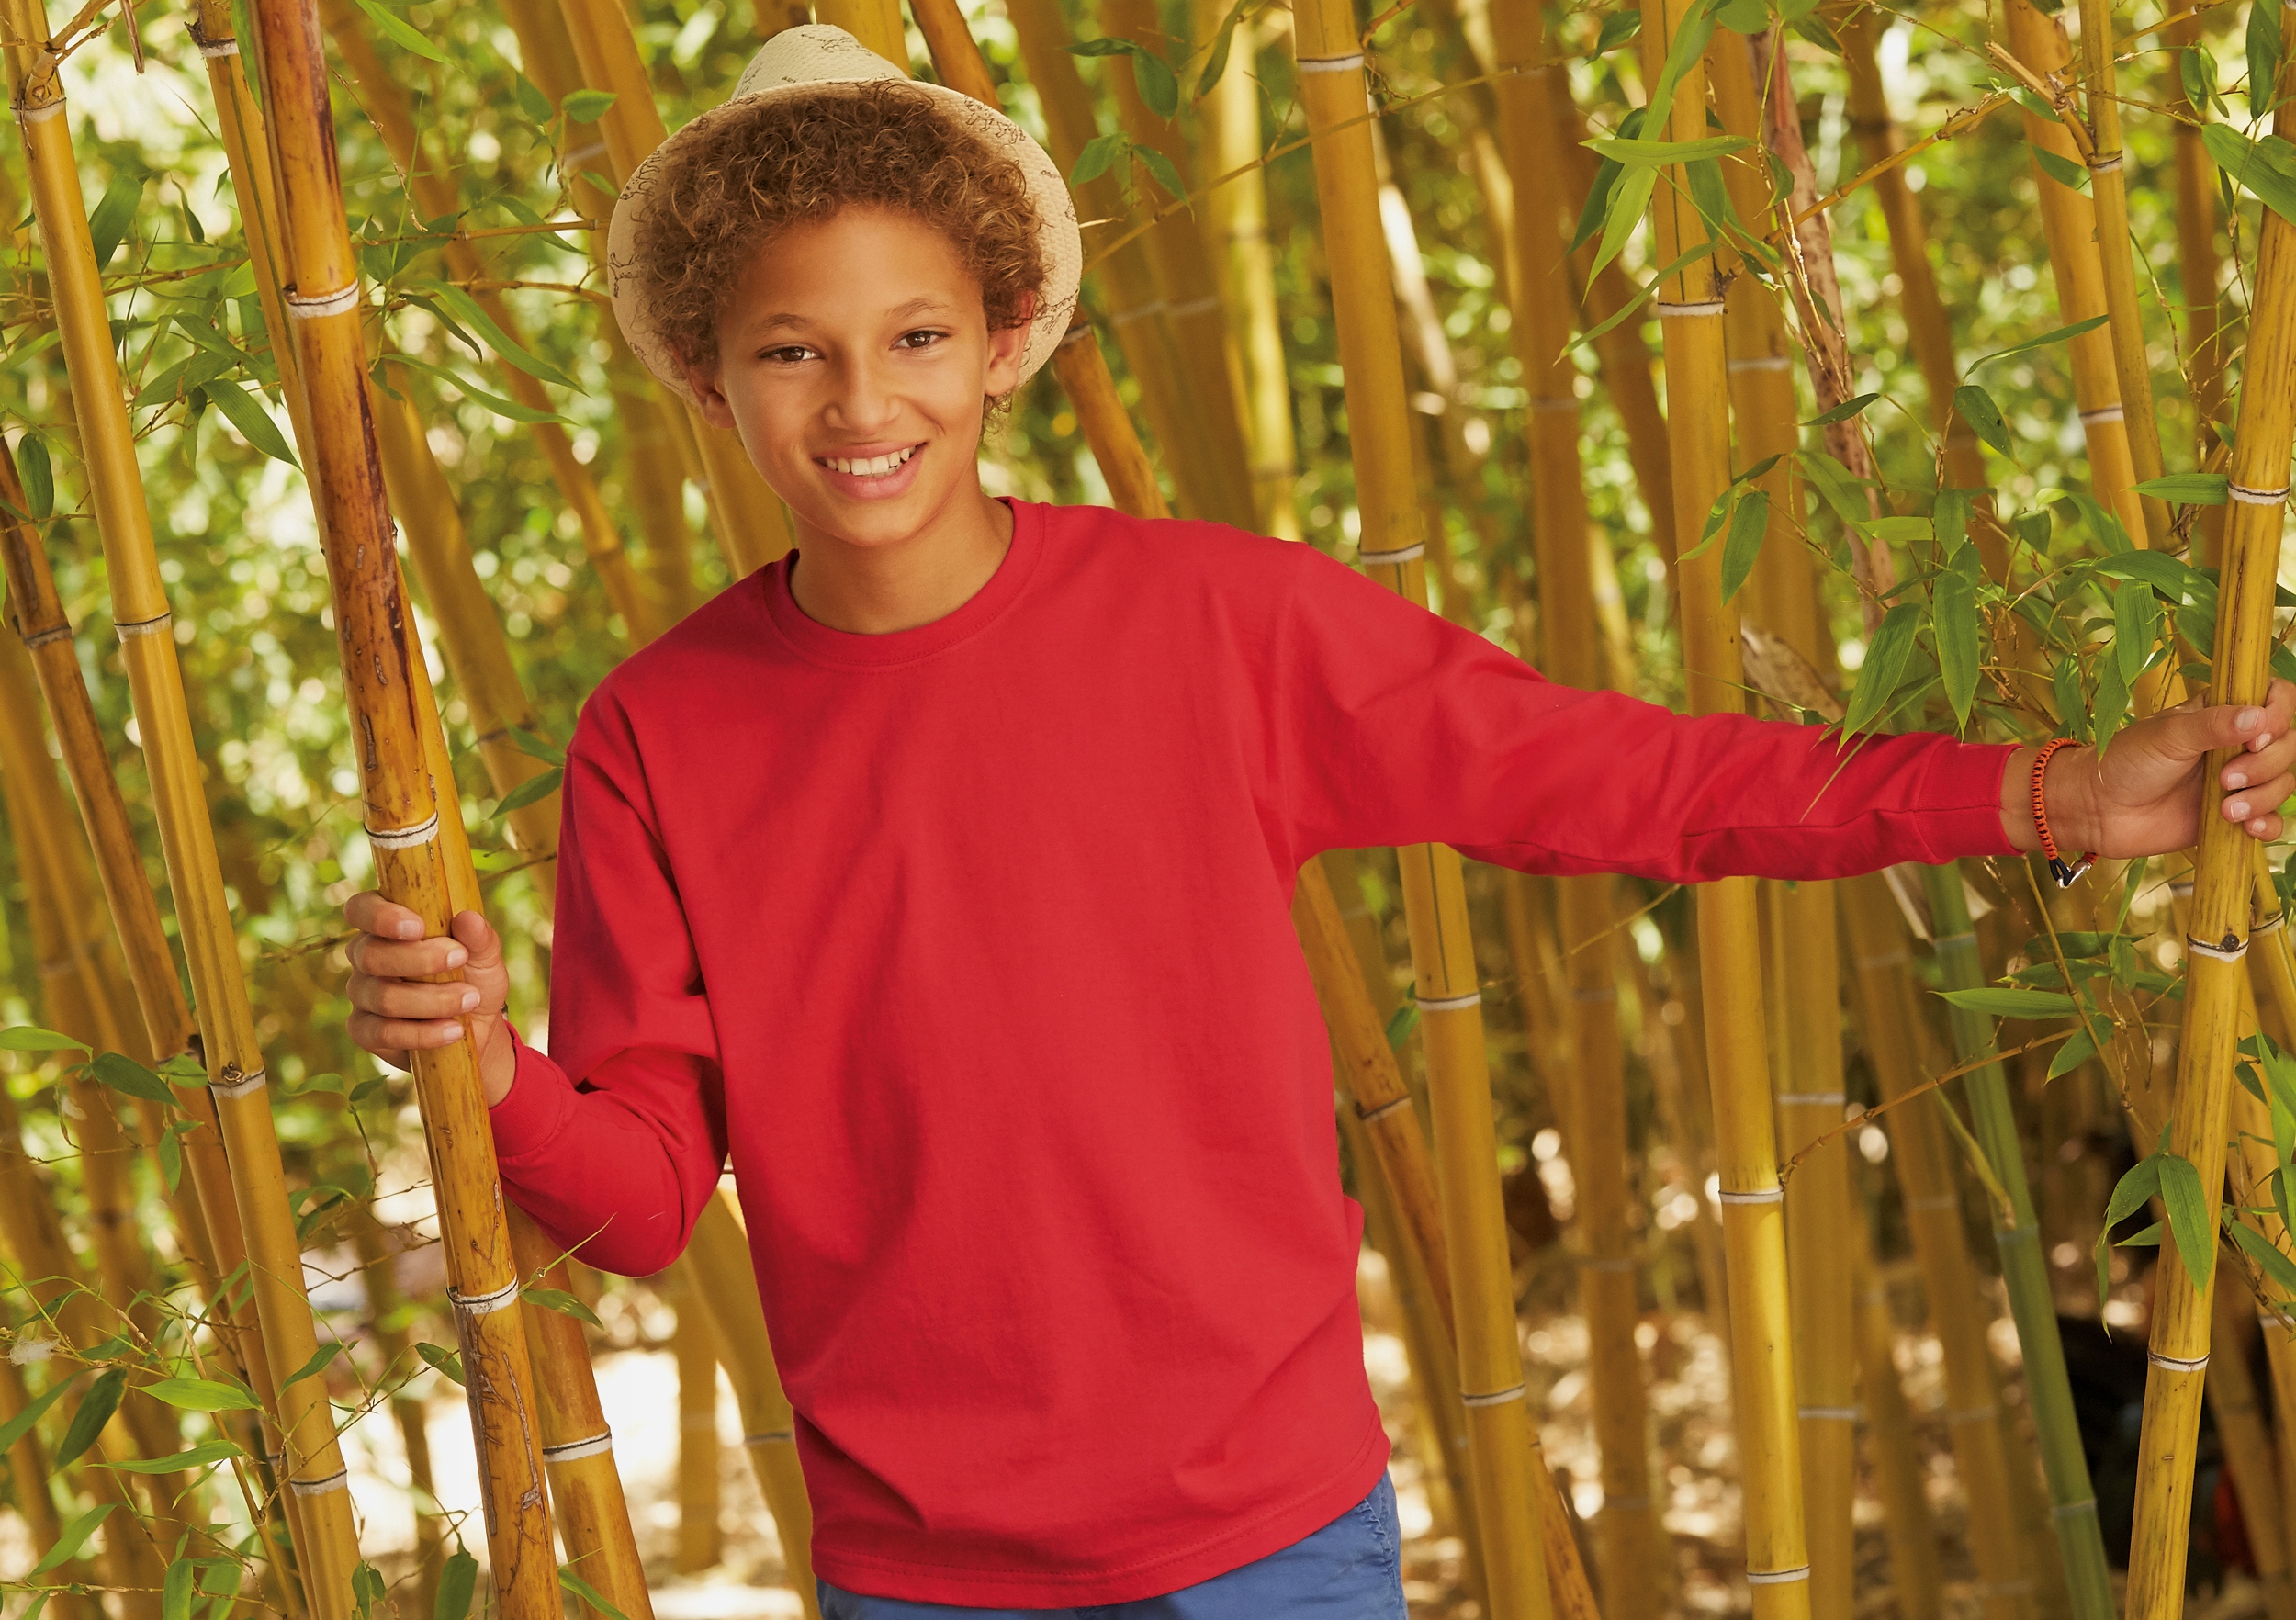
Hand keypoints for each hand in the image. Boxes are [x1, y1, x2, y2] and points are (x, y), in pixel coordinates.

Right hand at [342, 895, 517, 1105]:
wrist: (476, 1026)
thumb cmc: (473, 978)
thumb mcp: (486, 957)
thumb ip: (479, 938)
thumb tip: (468, 919)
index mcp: (386, 926)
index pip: (361, 909)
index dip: (380, 916)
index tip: (418, 927)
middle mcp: (365, 957)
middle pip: (370, 955)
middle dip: (419, 959)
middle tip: (460, 958)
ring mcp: (362, 994)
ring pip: (382, 997)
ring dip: (432, 1000)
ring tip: (470, 999)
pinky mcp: (364, 1030)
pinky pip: (382, 1033)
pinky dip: (423, 1033)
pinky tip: (453, 1030)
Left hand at [2000, 678, 2295, 858]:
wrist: (2098, 810)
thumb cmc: (2125, 762)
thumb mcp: (2167, 736)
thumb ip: (2213, 725)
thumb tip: (2258, 717)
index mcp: (2222, 713)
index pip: (2277, 699)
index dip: (2279, 715)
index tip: (2256, 736)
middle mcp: (2236, 744)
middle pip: (2288, 745)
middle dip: (2267, 764)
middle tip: (2225, 778)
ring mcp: (2238, 780)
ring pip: (2283, 783)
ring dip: (2263, 797)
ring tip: (2224, 808)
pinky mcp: (2233, 815)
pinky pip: (2271, 819)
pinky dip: (2268, 823)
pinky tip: (2249, 827)